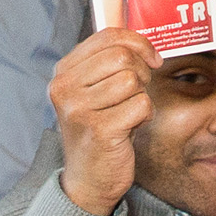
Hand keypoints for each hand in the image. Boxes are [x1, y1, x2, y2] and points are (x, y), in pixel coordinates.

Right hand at [49, 25, 157, 213]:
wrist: (88, 178)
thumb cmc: (99, 129)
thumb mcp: (95, 91)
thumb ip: (109, 63)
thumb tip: (143, 43)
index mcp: (64, 72)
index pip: (108, 36)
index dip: (139, 43)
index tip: (152, 58)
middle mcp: (65, 88)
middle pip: (122, 57)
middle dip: (142, 72)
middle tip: (137, 92)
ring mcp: (79, 109)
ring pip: (133, 81)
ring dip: (141, 97)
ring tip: (128, 113)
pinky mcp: (99, 130)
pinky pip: (141, 105)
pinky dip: (145, 116)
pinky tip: (130, 127)